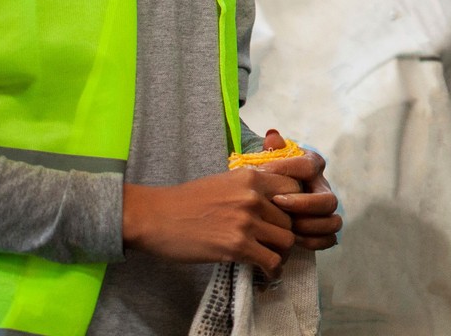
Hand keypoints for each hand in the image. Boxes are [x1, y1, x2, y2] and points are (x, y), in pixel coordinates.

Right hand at [122, 166, 298, 275]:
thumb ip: (249, 188)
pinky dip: (272, 270)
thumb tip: (272, 204)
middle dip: (286, 233)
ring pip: (286, 240)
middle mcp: (253, 196)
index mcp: (251, 177)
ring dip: (281, 253)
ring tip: (271, 259)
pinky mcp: (237, 246)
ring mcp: (246, 221)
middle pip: (291, 218)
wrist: (155, 217)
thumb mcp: (223, 181)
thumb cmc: (185, 201)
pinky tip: (266, 273)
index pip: (293, 189)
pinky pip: (270, 261)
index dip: (294, 206)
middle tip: (276, 244)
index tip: (286, 218)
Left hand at [256, 128, 343, 250]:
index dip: (289, 170)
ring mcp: (326, 210)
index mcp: (313, 166)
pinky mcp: (324, 229)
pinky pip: (329, 239)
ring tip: (287, 227)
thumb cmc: (267, 177)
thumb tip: (272, 135)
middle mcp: (323, 187)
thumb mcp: (268, 161)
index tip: (265, 173)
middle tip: (277, 204)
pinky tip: (294, 240)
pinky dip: (314, 241)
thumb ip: (272, 149)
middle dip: (304, 204)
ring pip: (333, 221)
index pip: (310, 166)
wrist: (265, 195)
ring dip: (310, 226)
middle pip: (328, 199)